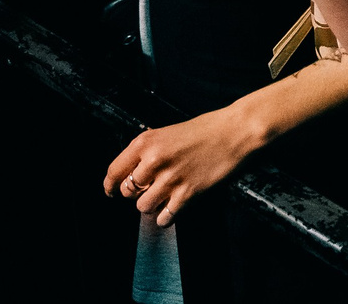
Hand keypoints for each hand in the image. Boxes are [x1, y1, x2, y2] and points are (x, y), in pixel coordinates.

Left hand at [105, 105, 268, 226]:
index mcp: (146, 143)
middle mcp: (154, 161)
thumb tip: (134, 172)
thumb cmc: (207, 128)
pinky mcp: (188, 193)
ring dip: (153, 204)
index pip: (114, 172)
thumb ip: (148, 150)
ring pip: (143, 207)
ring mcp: (171, 178)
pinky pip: (164, 218)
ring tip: (165, 195)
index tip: (112, 191)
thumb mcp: (169, 132)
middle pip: (128, 192)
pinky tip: (174, 207)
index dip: (111, 186)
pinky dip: (167, 217)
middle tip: (151, 187)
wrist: (237, 130)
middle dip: (137, 192)